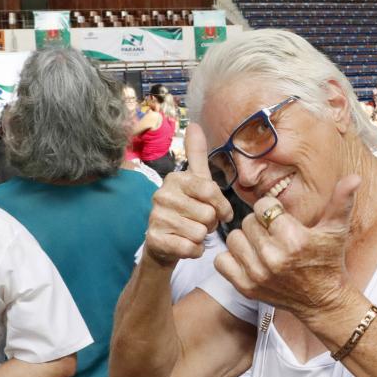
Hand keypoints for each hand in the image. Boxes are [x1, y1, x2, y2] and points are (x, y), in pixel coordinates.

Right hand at [143, 123, 232, 266]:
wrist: (164, 244)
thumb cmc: (186, 210)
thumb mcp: (195, 181)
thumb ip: (197, 155)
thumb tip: (195, 124)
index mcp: (175, 179)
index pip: (210, 191)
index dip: (221, 206)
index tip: (222, 213)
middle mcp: (161, 195)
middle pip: (207, 214)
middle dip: (210, 224)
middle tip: (199, 223)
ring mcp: (155, 217)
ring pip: (199, 232)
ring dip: (201, 237)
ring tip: (191, 232)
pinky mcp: (154, 239)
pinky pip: (190, 248)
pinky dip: (194, 251)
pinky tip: (185, 245)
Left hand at [215, 175, 361, 319]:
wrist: (323, 300)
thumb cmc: (328, 261)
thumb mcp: (336, 230)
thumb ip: (342, 201)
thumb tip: (354, 178)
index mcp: (294, 238)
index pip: (262, 206)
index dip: (271, 210)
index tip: (281, 219)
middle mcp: (273, 257)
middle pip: (247, 221)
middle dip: (259, 224)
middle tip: (274, 235)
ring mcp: (257, 274)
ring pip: (233, 238)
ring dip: (245, 240)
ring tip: (262, 245)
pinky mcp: (246, 287)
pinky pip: (221, 261)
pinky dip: (231, 258)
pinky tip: (249, 258)